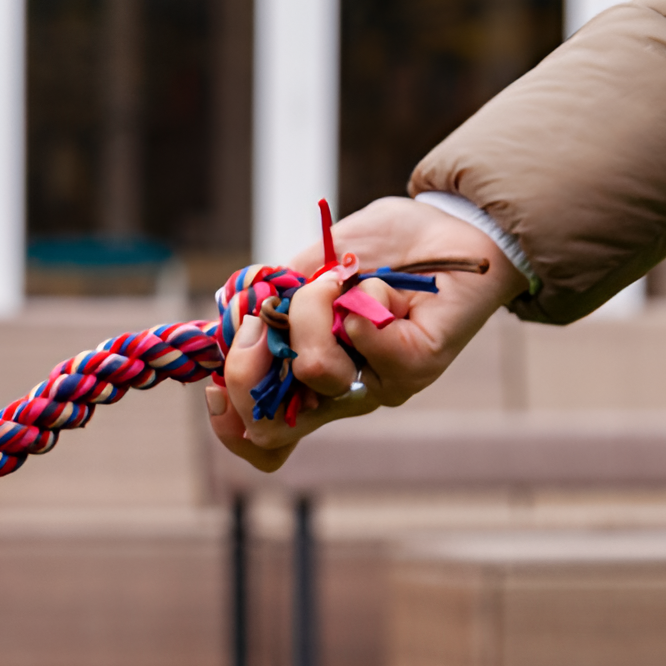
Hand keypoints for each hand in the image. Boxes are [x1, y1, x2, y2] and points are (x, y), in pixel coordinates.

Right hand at [208, 196, 522, 472]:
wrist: (451, 226)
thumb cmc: (379, 248)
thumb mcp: (305, 267)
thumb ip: (268, 299)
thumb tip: (233, 322)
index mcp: (305, 381)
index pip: (261, 438)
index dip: (228, 427)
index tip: (213, 389)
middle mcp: (338, 395)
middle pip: (269, 428)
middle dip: (246, 368)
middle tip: (262, 318)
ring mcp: (376, 386)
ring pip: (312, 371)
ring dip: (312, 310)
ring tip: (338, 280)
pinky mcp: (414, 367)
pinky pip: (362, 338)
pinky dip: (362, 298)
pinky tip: (382, 288)